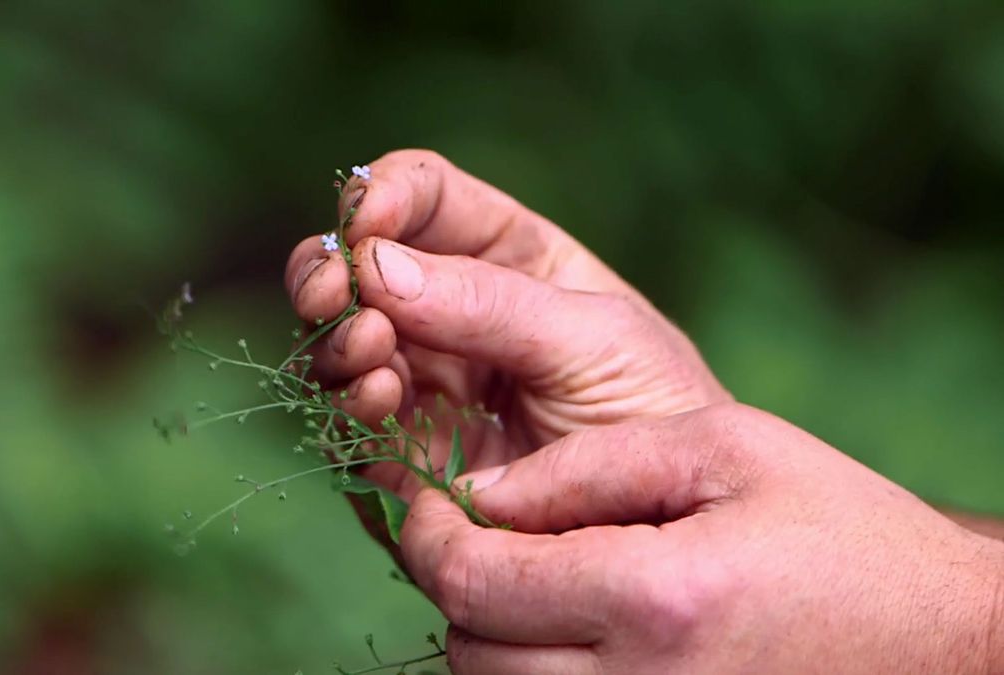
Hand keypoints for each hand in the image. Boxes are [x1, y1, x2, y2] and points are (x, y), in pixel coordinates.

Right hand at [284, 149, 728, 498]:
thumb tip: (377, 265)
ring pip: (339, 344)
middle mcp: (450, 315)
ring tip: (371, 347)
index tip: (368, 220)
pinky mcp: (404, 458)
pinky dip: (351, 405)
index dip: (383, 193)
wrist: (672, 524)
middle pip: (358, 267)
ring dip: (339, 339)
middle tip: (334, 288)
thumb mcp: (595, 339)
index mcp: (506, 259)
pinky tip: (382, 399)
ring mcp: (423, 387)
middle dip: (331, 268)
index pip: (425, 199)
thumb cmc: (656, 412)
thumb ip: (490, 302)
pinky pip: (351, 423)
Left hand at [400, 402, 1003, 673]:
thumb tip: (480, 492)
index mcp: (656, 599)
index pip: (474, 583)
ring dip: (490, 638)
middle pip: (470, 651)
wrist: (947, 647)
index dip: (429, 536)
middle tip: (481, 537)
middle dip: (457, 586)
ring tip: (535, 583)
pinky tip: (572, 635)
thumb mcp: (727, 452)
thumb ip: (590, 464)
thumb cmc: (844, 534)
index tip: (431, 501)